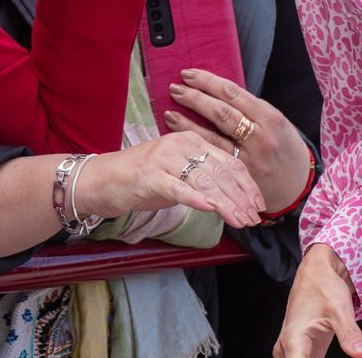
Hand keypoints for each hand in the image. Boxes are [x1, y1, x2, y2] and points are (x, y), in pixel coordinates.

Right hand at [74, 131, 264, 228]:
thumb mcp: (178, 176)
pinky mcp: (150, 175)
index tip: (259, 204)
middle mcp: (181, 145)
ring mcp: (165, 158)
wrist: (102, 180)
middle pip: (220, 172)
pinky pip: (178, 188)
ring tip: (240, 220)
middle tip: (253, 218)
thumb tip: (231, 199)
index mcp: (192, 141)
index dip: (247, 185)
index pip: (228, 162)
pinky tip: (211, 209)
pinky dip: (196, 199)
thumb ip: (202, 181)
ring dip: (225, 204)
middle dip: (241, 198)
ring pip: (204, 182)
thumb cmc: (142, 180)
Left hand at [163, 67, 312, 212]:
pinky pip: (212, 158)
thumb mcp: (276, 122)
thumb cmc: (285, 147)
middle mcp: (260, 137)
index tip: (189, 74)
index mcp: (270, 117)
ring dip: (187, 124)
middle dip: (195, 98)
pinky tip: (181, 139)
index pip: (233, 93)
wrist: (299, 186)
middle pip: (221, 113)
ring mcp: (249, 160)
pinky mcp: (238, 177)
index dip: (208, 82)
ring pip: (212, 137)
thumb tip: (217, 90)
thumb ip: (250, 109)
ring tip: (169, 112)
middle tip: (176, 88)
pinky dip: (195, 146)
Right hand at [274, 244, 361, 357]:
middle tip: (341, 355)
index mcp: (294, 340)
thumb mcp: (340, 310)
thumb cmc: (324, 286)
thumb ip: (350, 334)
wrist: (317, 272)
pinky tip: (345, 355)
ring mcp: (294, 351)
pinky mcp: (303, 352)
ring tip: (341, 353)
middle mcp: (288, 349)